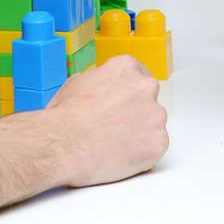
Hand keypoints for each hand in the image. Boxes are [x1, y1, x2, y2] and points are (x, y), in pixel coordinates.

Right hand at [45, 55, 167, 187]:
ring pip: (153, 125)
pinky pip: (155, 147)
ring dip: (140, 134)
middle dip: (136, 113)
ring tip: (114, 144)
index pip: (138, 75)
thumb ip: (100, 81)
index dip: (128, 93)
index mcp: (126, 68)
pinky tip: (121, 155)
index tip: (122, 104)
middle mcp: (146, 87)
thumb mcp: (77, 83)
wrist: (65, 144)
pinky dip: (142, 154)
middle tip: (115, 128)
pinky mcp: (159, 142)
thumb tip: (102, 88)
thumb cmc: (66, 117)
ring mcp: (155, 115)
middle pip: (148, 100)